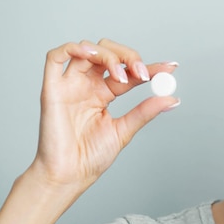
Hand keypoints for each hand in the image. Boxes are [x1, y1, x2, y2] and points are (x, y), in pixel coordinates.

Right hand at [31, 39, 179, 191]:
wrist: (69, 175)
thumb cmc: (90, 157)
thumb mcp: (124, 131)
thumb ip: (144, 112)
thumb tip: (171, 99)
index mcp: (103, 94)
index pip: (128, 72)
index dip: (149, 67)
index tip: (170, 67)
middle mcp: (86, 85)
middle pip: (107, 53)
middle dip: (128, 57)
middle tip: (144, 74)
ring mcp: (69, 85)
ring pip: (86, 50)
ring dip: (108, 55)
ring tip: (123, 75)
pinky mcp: (52, 89)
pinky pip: (55, 57)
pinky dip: (73, 48)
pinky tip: (91, 54)